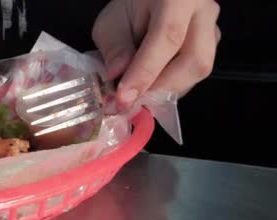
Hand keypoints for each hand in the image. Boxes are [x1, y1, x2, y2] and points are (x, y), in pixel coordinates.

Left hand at [92, 0, 220, 108]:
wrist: (150, 1)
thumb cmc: (131, 7)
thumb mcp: (111, 23)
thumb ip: (114, 48)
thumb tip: (117, 76)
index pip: (167, 38)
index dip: (145, 72)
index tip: (124, 97)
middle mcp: (203, 11)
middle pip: (194, 60)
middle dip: (160, 89)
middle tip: (132, 104)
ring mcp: (212, 29)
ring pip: (198, 71)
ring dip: (165, 90)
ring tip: (137, 97)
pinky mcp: (211, 47)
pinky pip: (194, 74)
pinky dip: (170, 87)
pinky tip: (150, 89)